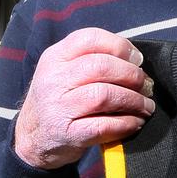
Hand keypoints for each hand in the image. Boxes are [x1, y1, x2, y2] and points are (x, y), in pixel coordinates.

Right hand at [14, 28, 154, 169]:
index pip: (90, 39)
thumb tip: (135, 60)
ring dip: (133, 100)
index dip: (120, 46)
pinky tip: (135, 122)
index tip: (137, 59)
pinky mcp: (67, 134)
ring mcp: (58, 108)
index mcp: (55, 57)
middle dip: (132, 75)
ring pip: (104, 95)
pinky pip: (103, 125)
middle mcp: (53, 79)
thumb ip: (91, 59)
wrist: (31, 138)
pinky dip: (125, 123)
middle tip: (145, 85)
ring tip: (145, 105)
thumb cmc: (58, 100)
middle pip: (101, 66)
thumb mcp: (63, 71)